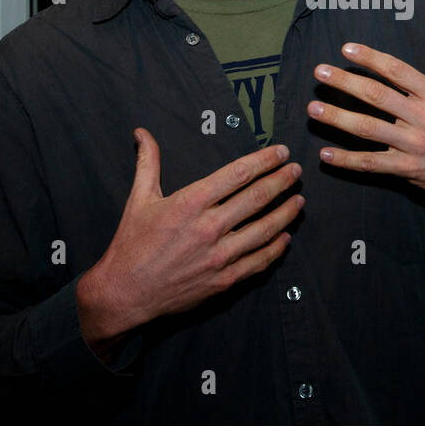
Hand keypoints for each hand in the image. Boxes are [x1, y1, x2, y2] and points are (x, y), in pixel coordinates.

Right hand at [77, 129, 303, 360]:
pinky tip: (285, 236)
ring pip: (265, 230)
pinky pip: (259, 261)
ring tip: (299, 200)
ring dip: (286, 213)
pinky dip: (276, 247)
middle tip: (296, 170)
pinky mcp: (224, 280)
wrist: (125, 293)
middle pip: (257, 198)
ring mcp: (219, 256)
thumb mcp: (138, 199)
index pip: (237, 174)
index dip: (264, 160)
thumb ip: (148, 162)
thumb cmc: (132, 244)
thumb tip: (142, 132)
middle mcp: (208, 227)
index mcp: (190, 203)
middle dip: (282, 181)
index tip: (281, 152)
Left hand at [307, 33, 424, 205]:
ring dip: (338, 118)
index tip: (346, 49)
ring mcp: (415, 144)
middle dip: (345, 82)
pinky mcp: (410, 169)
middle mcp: (423, 116)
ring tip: (313, 109)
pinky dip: (347, 161)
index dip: (370, 58)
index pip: (397, 70)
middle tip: (319, 72)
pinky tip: (325, 154)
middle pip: (377, 95)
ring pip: (369, 128)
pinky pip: (373, 164)